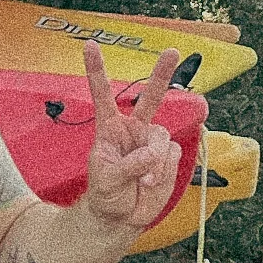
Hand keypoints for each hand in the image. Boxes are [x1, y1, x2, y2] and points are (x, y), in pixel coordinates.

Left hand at [79, 45, 188, 235]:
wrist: (121, 216)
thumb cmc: (106, 194)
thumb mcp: (107, 181)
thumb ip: (128, 165)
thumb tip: (151, 154)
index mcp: (110, 129)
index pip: (103, 95)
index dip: (97, 71)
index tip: (90, 45)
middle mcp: (133, 130)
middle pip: (150, 97)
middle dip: (162, 74)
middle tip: (171, 51)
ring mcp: (152, 142)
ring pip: (162, 138)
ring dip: (154, 162)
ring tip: (142, 182)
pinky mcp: (168, 156)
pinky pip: (172, 156)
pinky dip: (163, 172)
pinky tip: (150, 183)